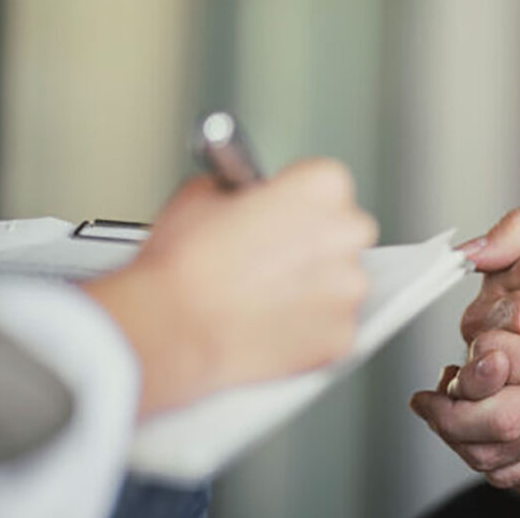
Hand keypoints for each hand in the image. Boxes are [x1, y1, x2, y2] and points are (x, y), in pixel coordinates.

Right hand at [85, 158, 378, 415]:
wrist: (171, 329)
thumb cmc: (185, 266)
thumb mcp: (202, 193)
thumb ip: (239, 188)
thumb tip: (241, 197)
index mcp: (322, 187)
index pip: (326, 183)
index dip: (295, 200)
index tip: (279, 213)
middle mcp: (346, 234)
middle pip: (343, 231)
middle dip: (313, 242)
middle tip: (270, 256)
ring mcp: (348, 289)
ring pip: (340, 282)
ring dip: (313, 287)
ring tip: (264, 295)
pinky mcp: (341, 336)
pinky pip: (332, 327)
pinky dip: (308, 329)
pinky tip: (270, 324)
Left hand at [411, 175, 519, 494]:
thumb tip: (482, 243)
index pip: (499, 386)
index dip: (458, 390)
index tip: (431, 385)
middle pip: (499, 437)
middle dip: (455, 425)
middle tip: (432, 407)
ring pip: (515, 467)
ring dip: (474, 447)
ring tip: (451, 423)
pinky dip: (508, 466)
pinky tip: (492, 441)